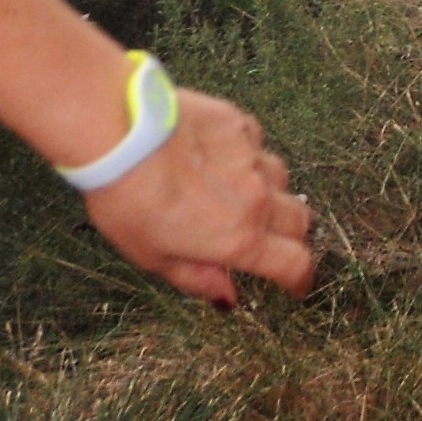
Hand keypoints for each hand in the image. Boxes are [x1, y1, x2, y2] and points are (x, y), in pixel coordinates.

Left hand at [83, 87, 317, 305]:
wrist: (120, 134)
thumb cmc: (129, 203)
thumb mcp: (153, 257)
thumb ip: (197, 279)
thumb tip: (228, 298)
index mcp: (239, 238)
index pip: (294, 263)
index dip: (301, 278)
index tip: (296, 285)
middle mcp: (257, 197)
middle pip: (299, 220)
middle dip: (291, 237)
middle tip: (270, 241)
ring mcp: (252, 156)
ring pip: (281, 179)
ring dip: (271, 193)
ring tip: (242, 194)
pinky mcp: (240, 123)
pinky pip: (257, 145)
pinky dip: (249, 158)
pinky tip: (223, 156)